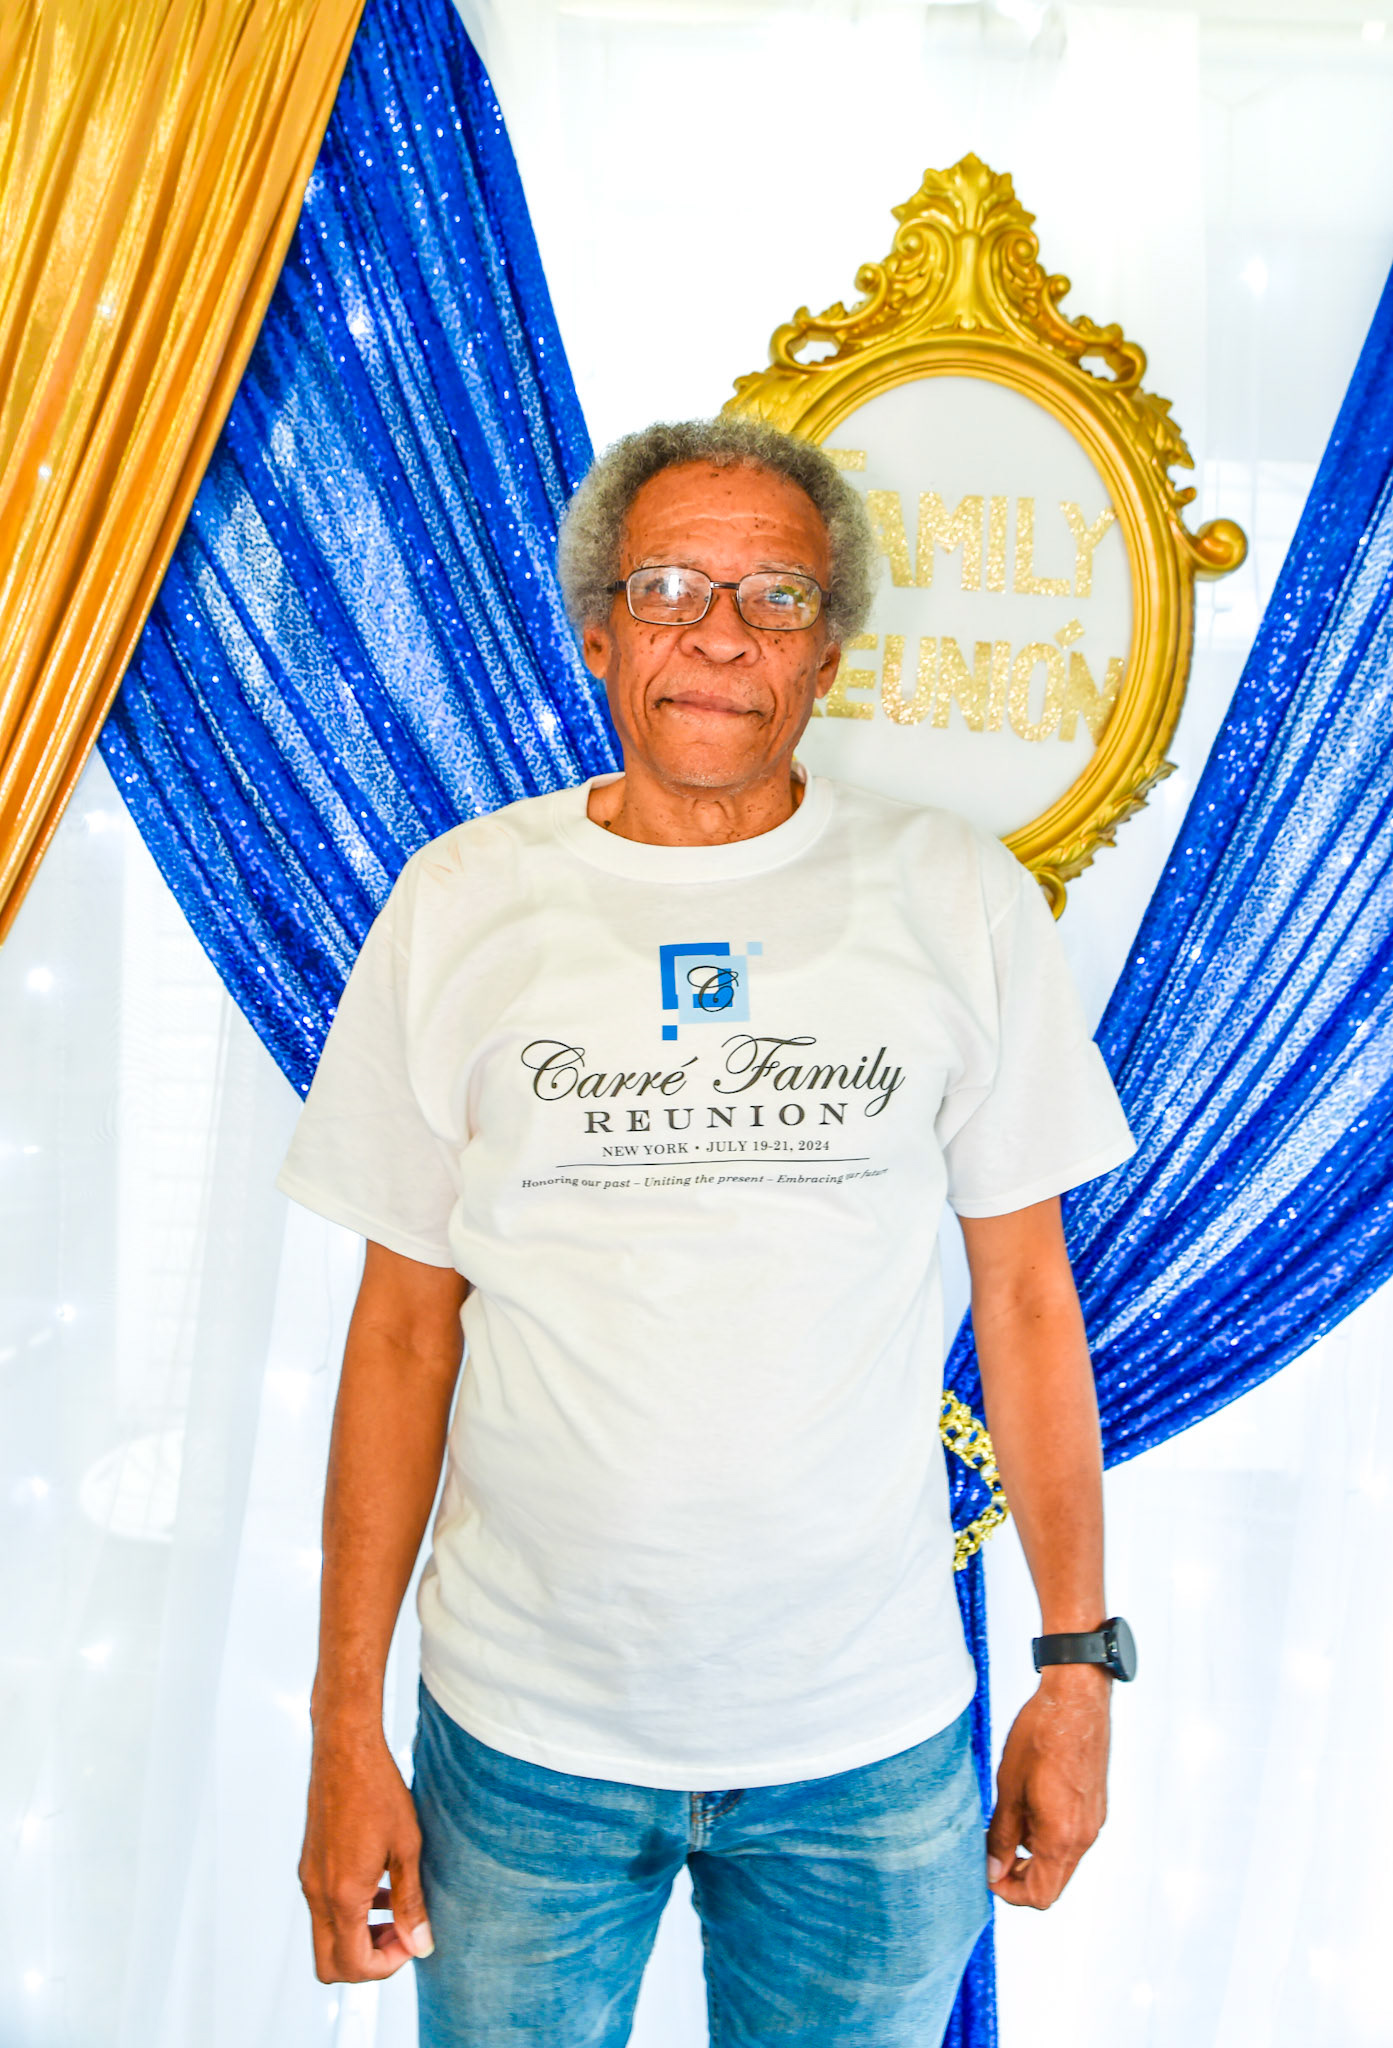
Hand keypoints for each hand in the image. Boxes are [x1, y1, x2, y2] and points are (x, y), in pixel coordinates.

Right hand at [299, 1721, 434, 1980]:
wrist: (345, 1750)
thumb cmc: (378, 1791)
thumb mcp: (406, 1848)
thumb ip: (410, 1903)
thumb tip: (420, 1946)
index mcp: (341, 1895)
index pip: (354, 1965)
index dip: (387, 1966)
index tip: (412, 1942)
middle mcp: (317, 1893)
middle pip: (330, 1963)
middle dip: (367, 1962)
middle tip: (400, 1936)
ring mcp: (309, 1879)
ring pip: (326, 1936)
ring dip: (359, 1936)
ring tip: (396, 1912)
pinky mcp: (310, 1864)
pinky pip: (325, 1908)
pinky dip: (350, 1912)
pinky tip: (380, 1885)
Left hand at [986, 1666, 1109, 1908]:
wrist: (1076, 1700)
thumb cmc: (1041, 1738)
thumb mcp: (1009, 1789)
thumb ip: (1002, 1836)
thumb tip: (993, 1870)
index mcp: (1063, 1837)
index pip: (1040, 1895)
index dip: (1009, 1893)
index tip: (988, 1872)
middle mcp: (1084, 1836)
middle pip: (1053, 1882)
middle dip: (1020, 1876)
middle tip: (992, 1853)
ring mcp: (1093, 1821)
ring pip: (1061, 1859)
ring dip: (1032, 1853)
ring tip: (1008, 1820)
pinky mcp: (1095, 1805)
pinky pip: (1070, 1836)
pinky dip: (1047, 1834)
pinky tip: (1028, 1803)